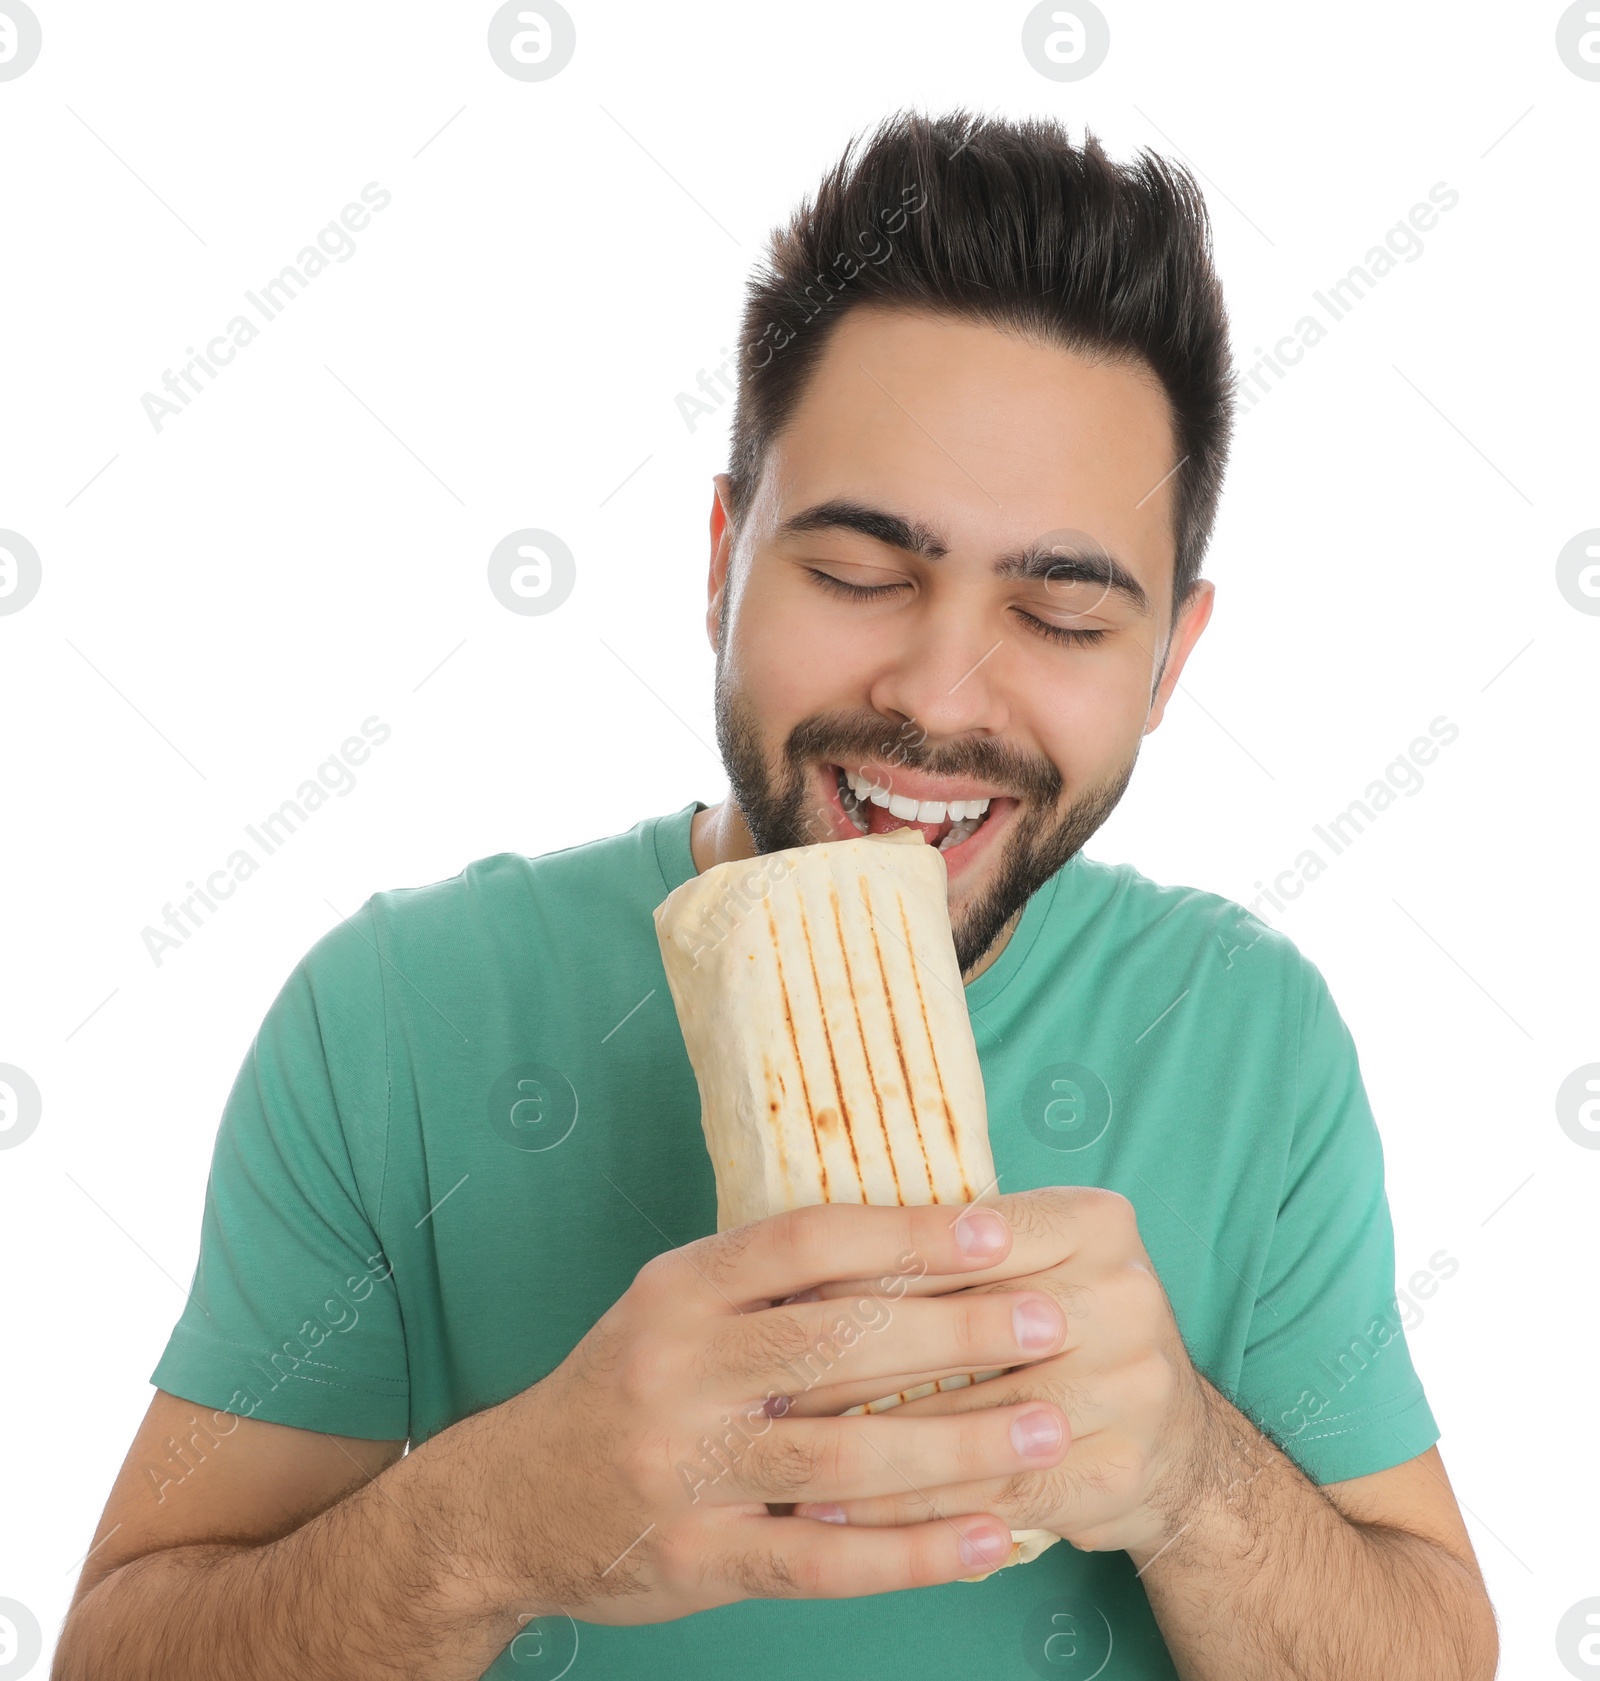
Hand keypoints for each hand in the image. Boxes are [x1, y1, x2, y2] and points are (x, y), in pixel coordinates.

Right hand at [477, 1202, 1074, 1626]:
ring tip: (1047, 1432)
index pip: (806, 1243)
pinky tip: (988, 1538)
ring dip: (959, 1447)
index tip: (996, 1235)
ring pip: (845, 1458)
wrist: (507, 1503)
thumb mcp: (671, 1306)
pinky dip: (915, 1553)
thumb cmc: (621, 1386)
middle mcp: (678, 1368)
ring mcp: (686, 1470)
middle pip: (840, 1342)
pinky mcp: (698, 1559)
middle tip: (1054, 1324)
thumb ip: (768, 1283)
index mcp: (679, 1289)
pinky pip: (824, 1561)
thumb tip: (911, 1248)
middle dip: (960, 1332)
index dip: (907, 1234)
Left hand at [790, 1187, 1219, 1556]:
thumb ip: (948, 1253)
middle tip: (766, 1380)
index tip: (786, 1298)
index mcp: (1095, 1223)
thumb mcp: (1026, 1265)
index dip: (870, 1270)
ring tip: (780, 1454)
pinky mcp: (1118, 1472)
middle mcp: (1125, 1296)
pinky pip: (986, 1493)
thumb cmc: (1058, 1333)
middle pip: (962, 1329)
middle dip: (853, 1359)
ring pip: (965, 1419)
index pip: (962, 1240)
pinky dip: (905, 1510)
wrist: (1173, 1441)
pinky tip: (835, 1516)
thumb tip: (804, 1262)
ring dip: (863, 1445)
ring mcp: (1132, 1387)